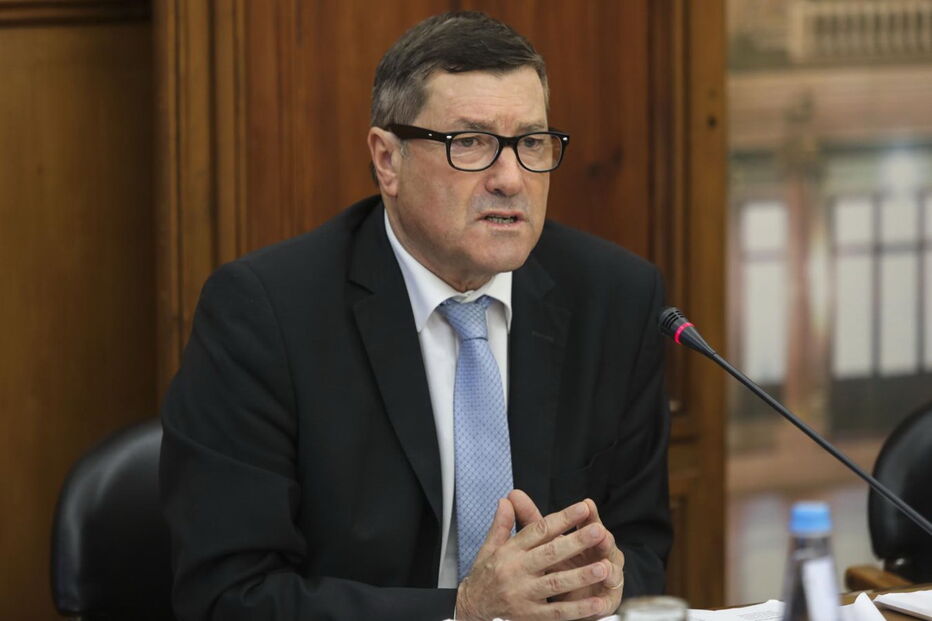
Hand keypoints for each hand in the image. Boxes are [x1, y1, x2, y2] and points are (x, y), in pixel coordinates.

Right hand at [455, 493, 613, 620]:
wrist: (471, 606)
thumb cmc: (485, 574)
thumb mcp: (489, 546)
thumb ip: (502, 524)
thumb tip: (507, 500)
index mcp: (510, 551)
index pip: (538, 531)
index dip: (562, 519)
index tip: (582, 508)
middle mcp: (516, 571)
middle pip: (550, 554)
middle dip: (576, 542)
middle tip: (598, 531)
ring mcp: (523, 594)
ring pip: (556, 583)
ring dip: (581, 575)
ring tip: (604, 567)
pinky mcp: (529, 615)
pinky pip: (557, 612)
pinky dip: (578, 609)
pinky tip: (597, 602)